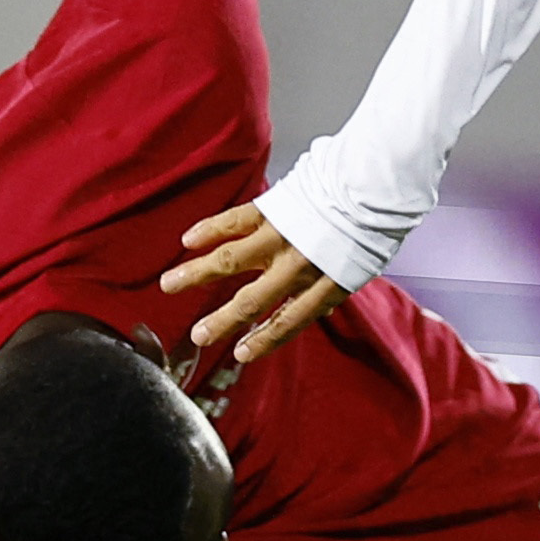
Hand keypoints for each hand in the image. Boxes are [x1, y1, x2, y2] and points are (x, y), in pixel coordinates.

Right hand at [163, 202, 348, 366]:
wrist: (371, 186)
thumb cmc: (366, 230)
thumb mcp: (357, 268)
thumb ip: (330, 289)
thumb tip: (319, 311)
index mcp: (323, 286)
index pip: (287, 322)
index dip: (262, 340)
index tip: (238, 354)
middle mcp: (297, 267)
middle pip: (250, 301)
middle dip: (221, 321)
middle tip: (196, 336)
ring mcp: (280, 238)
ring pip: (229, 260)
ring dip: (195, 274)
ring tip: (168, 285)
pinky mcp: (270, 210)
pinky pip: (233, 221)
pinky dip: (209, 229)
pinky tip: (188, 240)